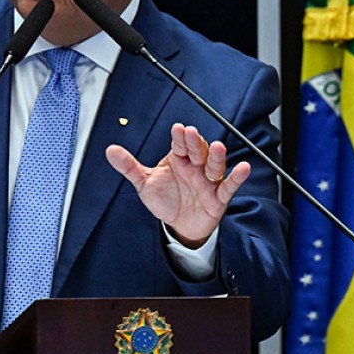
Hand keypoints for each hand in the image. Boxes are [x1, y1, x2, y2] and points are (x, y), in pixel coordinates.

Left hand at [105, 123, 249, 247]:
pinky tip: (243, 168)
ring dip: (216, 157)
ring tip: (218, 147)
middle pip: (198, 152)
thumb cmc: (165, 198)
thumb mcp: (144, 183)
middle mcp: (195, 167)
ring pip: (214, 166)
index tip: (178, 128)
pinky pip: (229, 186)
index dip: (180, 138)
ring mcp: (208, 181)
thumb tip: (110, 150)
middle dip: (195, 143)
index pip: (180, 145)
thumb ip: (129, 167)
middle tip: (191, 133)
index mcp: (178, 159)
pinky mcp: (218, 198)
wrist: (178, 225)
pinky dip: (236, 177)